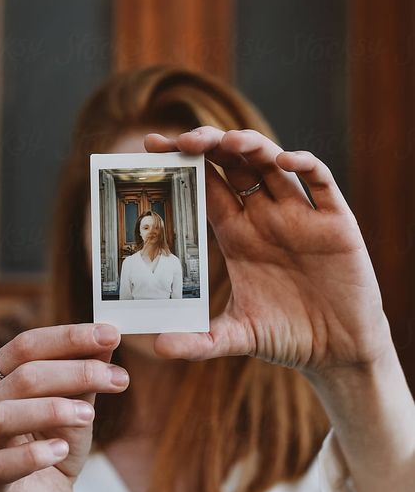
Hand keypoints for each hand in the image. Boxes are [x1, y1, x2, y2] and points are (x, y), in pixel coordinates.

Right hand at [0, 323, 128, 491]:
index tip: (110, 335)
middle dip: (74, 372)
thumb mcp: (77, 404)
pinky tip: (62, 450)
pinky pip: (1, 465)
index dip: (69, 337)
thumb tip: (106, 340)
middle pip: (21, 377)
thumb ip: (86, 374)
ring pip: (3, 416)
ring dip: (52, 409)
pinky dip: (34, 455)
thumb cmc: (57, 443)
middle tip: (117, 378)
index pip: (26, 346)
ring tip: (89, 414)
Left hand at [145, 127, 390, 375]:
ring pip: (273, 165)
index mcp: (238, 236)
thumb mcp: (239, 336)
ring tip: (228, 141)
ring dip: (252, 146)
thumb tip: (158, 346)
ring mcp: (300, 217)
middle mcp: (265, 218)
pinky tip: (285, 161)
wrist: (339, 351)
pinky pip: (321, 183)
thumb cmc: (288, 337)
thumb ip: (201, 340)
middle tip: (185, 140)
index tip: (151, 147)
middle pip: (234, 166)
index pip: (206, 187)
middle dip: (210, 145)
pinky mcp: (335, 223)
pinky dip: (306, 166)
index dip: (182, 164)